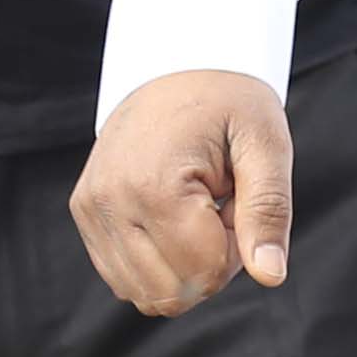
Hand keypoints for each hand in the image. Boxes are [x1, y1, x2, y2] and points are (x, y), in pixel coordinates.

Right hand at [73, 71, 292, 316]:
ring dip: (183, 263)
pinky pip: (124, 278)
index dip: (238, 247)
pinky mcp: (85, 212)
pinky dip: (157, 262)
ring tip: (196, 206)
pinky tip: (171, 215)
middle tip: (220, 202)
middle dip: (211, 260)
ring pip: (146, 294)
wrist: (177, 62)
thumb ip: (269, 212)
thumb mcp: (265, 144)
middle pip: (175, 292)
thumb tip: (271, 276)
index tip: (237, 197)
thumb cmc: (228, 101)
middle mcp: (111, 202)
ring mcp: (92, 209)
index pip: (207, 272)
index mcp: (156, 186)